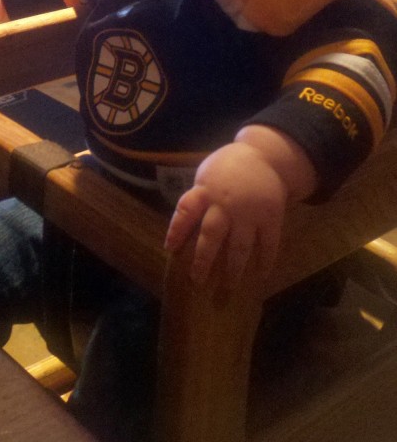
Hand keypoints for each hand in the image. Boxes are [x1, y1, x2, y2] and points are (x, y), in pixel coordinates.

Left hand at [164, 126, 316, 290]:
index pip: (186, 210)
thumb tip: (181, 231)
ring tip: (229, 286)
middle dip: (203, 260)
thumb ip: (197, 199)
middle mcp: (226, 202)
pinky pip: (269, 242)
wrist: (264, 155)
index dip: (176, 230)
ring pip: (240, 245)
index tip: (170, 250)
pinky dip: (265, 260)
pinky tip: (261, 275)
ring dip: (233, 268)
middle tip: (197, 281)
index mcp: (205, 189)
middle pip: (211, 235)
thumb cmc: (228, 169)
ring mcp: (250, 210)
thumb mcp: (207, 175)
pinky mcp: (271, 215)